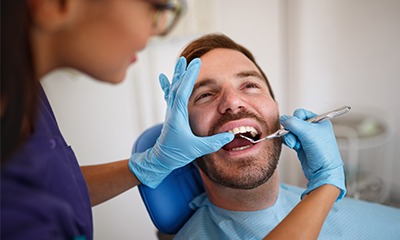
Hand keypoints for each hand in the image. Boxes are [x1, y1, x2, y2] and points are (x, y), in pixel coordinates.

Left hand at [129, 57, 233, 187]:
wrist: (161, 159)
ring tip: (181, 62)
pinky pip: (170, 95)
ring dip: (178, 75)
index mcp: (177, 116)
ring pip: (173, 89)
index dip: (189, 77)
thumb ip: (214, 142)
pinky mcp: (171, 114)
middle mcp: (172, 111)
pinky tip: (163, 78)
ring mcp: (171, 112)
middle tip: (190, 60)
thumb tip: (230, 136)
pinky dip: (168, 85)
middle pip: (177, 86)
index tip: (195, 64)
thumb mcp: (197, 149)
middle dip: (184, 72)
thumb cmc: (177, 154)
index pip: (183, 92)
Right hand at [280, 108, 345, 200]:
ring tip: (295, 144)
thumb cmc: (323, 152)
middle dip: (291, 130)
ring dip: (290, 137)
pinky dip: (289, 142)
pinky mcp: (301, 146)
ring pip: (290, 131)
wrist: (323, 171)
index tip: (297, 126)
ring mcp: (306, 138)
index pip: (301, 113)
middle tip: (295, 136)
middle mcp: (313, 129)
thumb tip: (283, 118)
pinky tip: (294, 147)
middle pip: (294, 122)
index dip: (296, 118)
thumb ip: (293, 123)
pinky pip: (290, 139)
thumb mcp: (307, 132)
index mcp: (319, 121)